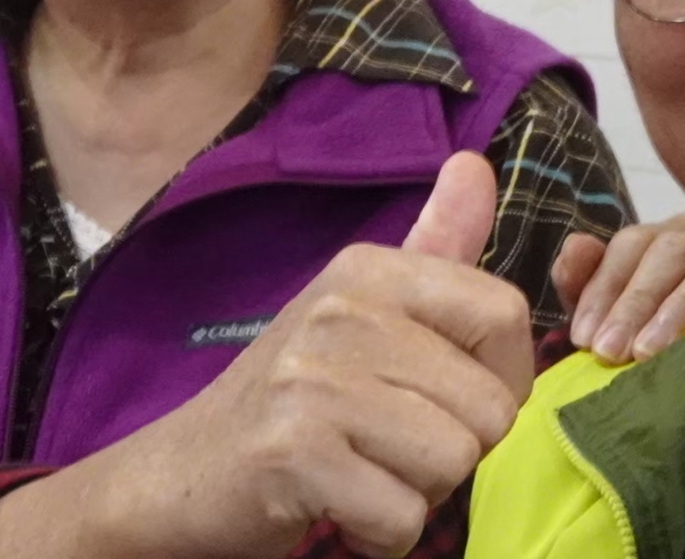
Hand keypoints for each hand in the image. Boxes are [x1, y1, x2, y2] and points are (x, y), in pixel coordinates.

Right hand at [76, 152, 529, 558]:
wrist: (180, 475)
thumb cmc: (295, 400)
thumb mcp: (367, 312)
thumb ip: (434, 245)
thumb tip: (476, 163)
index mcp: (368, 269)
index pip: (504, 314)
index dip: (502, 380)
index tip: (449, 399)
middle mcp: (340, 310)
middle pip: (490, 407)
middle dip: (455, 452)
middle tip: (387, 447)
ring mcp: (313, 380)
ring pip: (453, 463)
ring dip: (418, 495)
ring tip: (363, 473)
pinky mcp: (293, 454)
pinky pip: (403, 518)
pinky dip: (380, 534)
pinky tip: (339, 510)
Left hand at [550, 213, 684, 363]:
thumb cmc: (676, 317)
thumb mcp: (625, 298)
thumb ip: (589, 278)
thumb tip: (574, 246)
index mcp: (667, 237)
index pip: (630, 246)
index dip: (602, 288)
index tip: (583, 338)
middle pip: (667, 253)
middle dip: (634, 303)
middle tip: (609, 352)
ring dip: (678, 306)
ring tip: (649, 352)